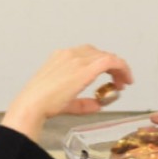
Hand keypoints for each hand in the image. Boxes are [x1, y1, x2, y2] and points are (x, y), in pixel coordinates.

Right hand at [2, 45, 132, 141]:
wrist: (33, 104)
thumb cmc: (42, 104)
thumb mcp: (65, 101)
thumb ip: (83, 103)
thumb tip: (97, 105)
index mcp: (61, 57)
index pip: (88, 53)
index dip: (103, 63)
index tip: (111, 76)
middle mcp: (69, 54)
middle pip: (99, 53)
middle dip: (112, 67)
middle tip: (119, 82)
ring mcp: (76, 59)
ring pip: (106, 56)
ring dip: (118, 68)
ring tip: (122, 83)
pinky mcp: (84, 68)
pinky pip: (109, 61)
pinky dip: (121, 68)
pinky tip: (124, 79)